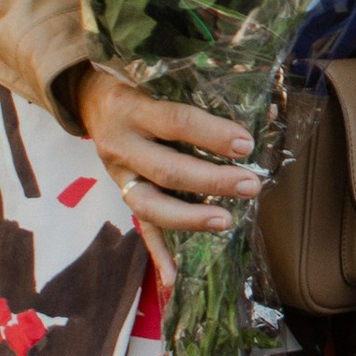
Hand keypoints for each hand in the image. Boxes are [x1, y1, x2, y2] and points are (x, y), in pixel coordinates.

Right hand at [70, 64, 260, 289]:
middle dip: (212, 181)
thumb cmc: (139, 85)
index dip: (212, 135)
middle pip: (166, 170)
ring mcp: (117, 175)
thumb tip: (266, 116)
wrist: (88, 98)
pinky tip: (175, 278)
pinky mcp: (120, 195)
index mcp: (133, 108)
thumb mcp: (160, 78)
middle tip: (250, 186)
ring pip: (149, 205)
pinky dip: (158, 255)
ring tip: (227, 221)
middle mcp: (120, 144)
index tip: (245, 145)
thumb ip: (206, 96)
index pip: (177, 122)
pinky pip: (140, 228)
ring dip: (190, 218)